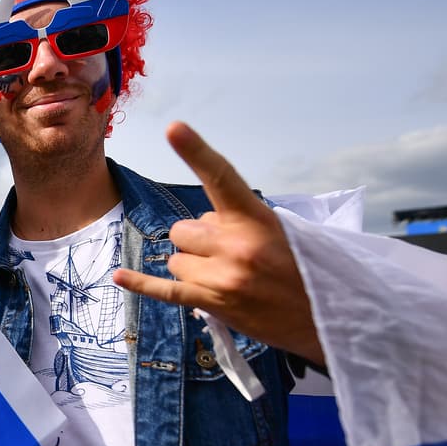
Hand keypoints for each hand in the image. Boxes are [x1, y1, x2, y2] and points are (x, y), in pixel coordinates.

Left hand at [111, 122, 324, 364]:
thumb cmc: (303, 269)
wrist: (327, 317)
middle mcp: (236, 245)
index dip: (196, 151)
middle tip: (232, 256)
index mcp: (256, 219)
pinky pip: (165, 291)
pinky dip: (141, 283)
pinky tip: (119, 275)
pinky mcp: (212, 304)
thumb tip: (199, 224)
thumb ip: (238, 220)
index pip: (221, 177)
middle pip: (183, 229)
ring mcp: (222, 277)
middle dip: (198, 240)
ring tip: (228, 278)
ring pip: (175, 259)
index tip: (173, 127)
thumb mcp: (280, 232)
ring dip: (192, 266)